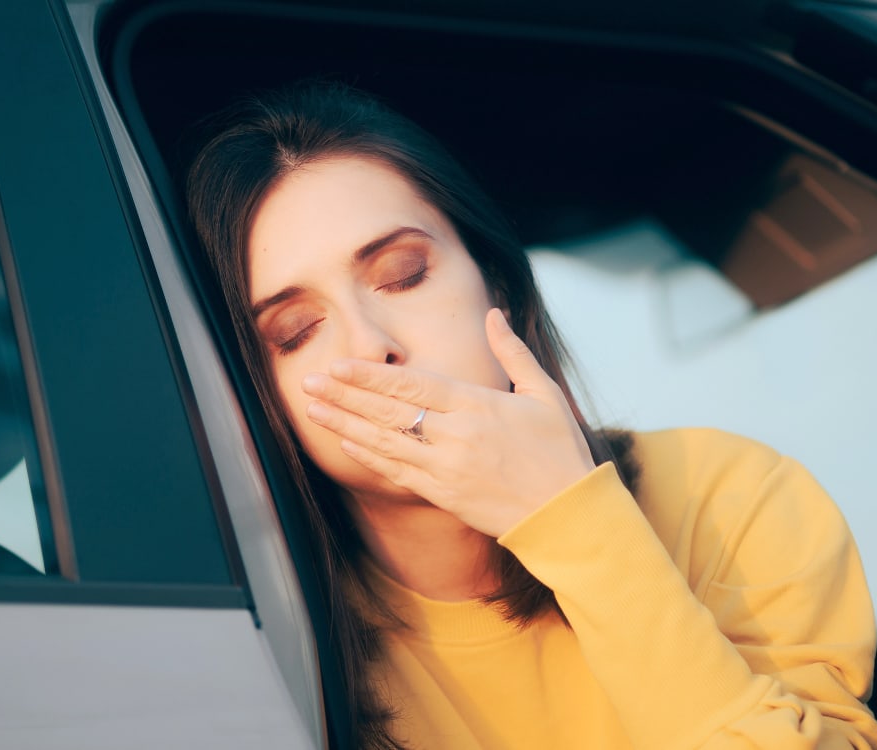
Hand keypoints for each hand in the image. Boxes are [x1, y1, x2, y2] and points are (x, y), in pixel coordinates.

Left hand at [302, 308, 596, 536]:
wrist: (568, 514)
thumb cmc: (560, 450)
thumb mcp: (544, 393)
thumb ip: (512, 352)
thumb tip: (494, 313)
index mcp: (477, 405)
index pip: (412, 385)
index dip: (371, 375)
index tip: (339, 365)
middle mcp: (455, 436)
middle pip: (388, 411)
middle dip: (344, 395)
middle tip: (308, 381)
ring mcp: (446, 468)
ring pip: (384, 442)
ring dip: (345, 425)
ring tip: (313, 409)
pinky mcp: (443, 495)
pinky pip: (398, 473)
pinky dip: (369, 457)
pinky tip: (345, 443)